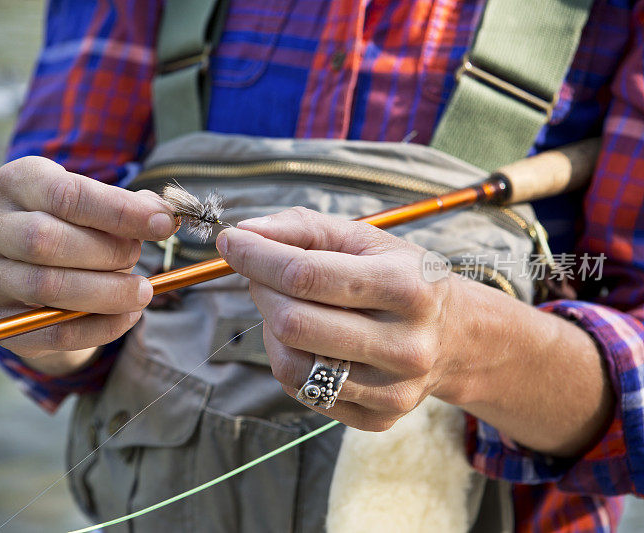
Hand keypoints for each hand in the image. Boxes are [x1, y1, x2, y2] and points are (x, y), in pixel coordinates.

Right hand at [0, 157, 176, 362]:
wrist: (38, 281)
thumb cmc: (76, 232)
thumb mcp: (100, 209)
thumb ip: (133, 208)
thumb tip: (164, 215)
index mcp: (18, 182)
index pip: (66, 193)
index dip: (120, 211)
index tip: (164, 224)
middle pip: (47, 240)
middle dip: (107, 252)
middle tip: (138, 258)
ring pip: (48, 286)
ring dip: (107, 292)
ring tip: (141, 292)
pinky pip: (54, 330)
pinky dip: (100, 326)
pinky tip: (126, 316)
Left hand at [217, 207, 612, 455]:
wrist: (457, 337)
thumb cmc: (402, 278)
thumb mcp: (366, 239)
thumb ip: (303, 228)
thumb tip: (243, 233)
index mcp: (407, 287)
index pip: (305, 275)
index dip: (256, 257)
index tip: (229, 242)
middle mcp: (406, 345)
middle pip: (293, 323)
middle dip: (260, 290)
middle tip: (260, 273)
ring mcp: (393, 390)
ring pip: (290, 364)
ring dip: (270, 327)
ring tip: (286, 306)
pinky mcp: (378, 418)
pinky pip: (302, 390)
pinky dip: (288, 358)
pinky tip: (307, 339)